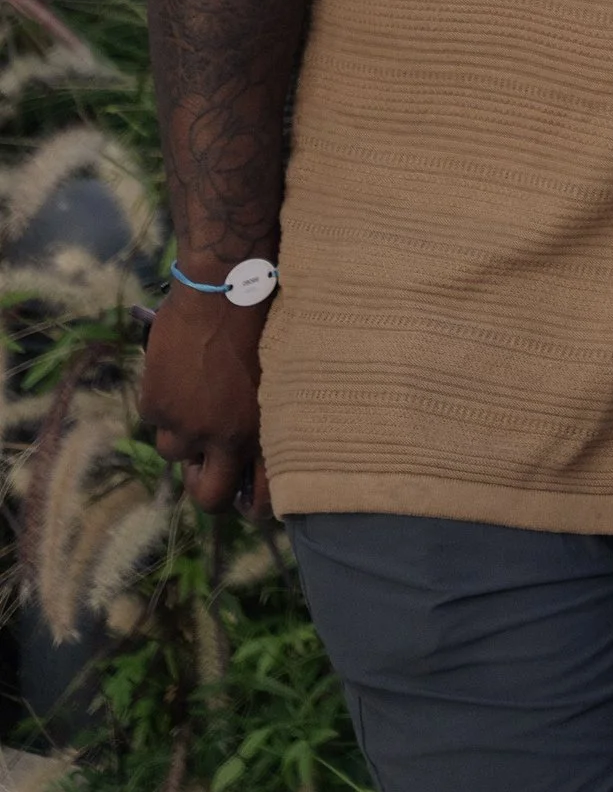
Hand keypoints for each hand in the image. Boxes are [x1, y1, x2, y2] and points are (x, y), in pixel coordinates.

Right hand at [138, 286, 268, 514]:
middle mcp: (225, 437)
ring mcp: (187, 423)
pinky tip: (179, 368)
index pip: (262, 500)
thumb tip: (259, 449)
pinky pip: (155, 415)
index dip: (252, 506)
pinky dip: (162, 399)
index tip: (246, 499)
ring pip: (173, 452)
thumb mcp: (279, 374)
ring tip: (195, 395)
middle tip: (206, 467)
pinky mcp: (157, 403)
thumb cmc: (264, 318)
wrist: (226, 285)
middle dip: (206, 487)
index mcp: (265, 431)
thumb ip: (269, 415)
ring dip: (181, 433)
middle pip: (210, 498)